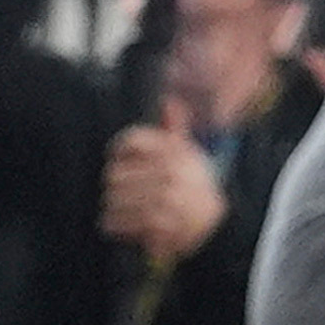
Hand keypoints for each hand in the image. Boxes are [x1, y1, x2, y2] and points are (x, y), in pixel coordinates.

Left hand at [99, 117, 226, 260]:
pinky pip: (117, 220)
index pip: (131, 141)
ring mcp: (164, 197)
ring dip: (111, 205)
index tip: (119, 160)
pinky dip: (112, 223)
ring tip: (117, 208)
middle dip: (113, 184)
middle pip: (115, 173)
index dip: (118, 151)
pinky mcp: (158, 222)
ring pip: (114, 198)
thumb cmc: (194, 186)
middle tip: (117, 190)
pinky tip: (117, 222)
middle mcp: (170, 171)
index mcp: (175, 151)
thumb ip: (174, 129)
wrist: (213, 223)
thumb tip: (168, 100)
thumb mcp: (189, 154)